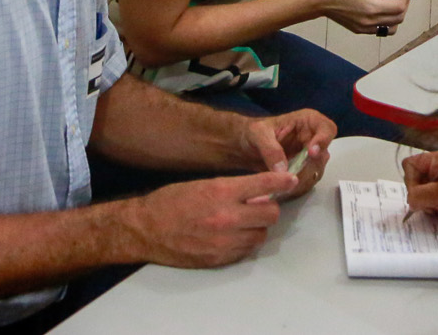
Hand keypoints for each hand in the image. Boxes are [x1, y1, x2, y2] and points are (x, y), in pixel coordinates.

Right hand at [124, 169, 296, 267]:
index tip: (291, 179)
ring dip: (257, 227)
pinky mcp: (220, 258)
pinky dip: (244, 243)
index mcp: (222, 192)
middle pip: (270, 213)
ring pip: (261, 235)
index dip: (281, 181)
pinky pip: (246, 251)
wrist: (146, 229)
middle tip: (257, 205)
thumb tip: (259, 192)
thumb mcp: (203, 185)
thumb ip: (233, 189)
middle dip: (267, 208)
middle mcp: (227, 217)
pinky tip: (231, 236)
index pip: (263, 184)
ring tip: (242, 222)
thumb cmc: (172, 202)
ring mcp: (224, 241)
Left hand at [237, 109, 334, 199]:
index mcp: (307, 122)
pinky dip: (295, 188)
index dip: (323, 141)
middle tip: (288, 177)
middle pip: (323, 156)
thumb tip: (283, 170)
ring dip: (300, 181)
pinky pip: (306, 183)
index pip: (327, 129)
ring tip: (280, 185)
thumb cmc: (253, 132)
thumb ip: (270, 149)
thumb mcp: (258, 134)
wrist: (246, 147)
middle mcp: (313, 139)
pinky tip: (281, 189)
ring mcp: (310, 158)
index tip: (311, 153)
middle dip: (306, 168)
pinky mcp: (303, 172)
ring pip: (316, 172)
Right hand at [323, 0, 412, 33]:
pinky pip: (382, 29)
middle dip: (403, 2)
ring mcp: (366, 29)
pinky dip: (388, 20)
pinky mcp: (361, 31)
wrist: (320, 1)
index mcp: (372, 8)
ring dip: (397, 14)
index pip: (400, 6)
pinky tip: (380, 8)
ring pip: (393, 27)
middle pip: (399, 17)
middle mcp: (371, 22)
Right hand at [402, 150, 437, 232]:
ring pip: (424, 192)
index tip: (421, 194)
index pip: (410, 165)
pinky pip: (434, 200)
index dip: (411, 181)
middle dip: (419, 195)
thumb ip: (418, 196)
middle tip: (432, 205)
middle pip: (416, 179)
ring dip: (428, 204)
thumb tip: (410, 202)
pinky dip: (435, 209)